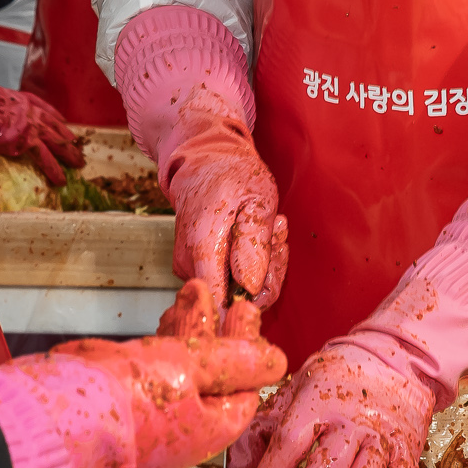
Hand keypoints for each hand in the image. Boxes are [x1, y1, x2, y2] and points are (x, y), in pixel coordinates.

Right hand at [0, 85, 84, 184]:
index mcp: (23, 101)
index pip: (44, 107)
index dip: (54, 116)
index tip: (62, 120)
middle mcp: (33, 113)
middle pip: (55, 126)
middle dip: (67, 136)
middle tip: (76, 144)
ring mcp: (34, 127)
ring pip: (57, 142)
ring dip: (69, 154)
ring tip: (79, 164)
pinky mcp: (29, 142)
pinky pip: (45, 159)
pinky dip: (54, 171)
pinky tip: (61, 180)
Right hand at [6, 278, 288, 467]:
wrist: (42, 421)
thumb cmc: (117, 401)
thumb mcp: (189, 368)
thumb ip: (233, 361)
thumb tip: (276, 363)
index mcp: (206, 432)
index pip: (244, 391)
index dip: (250, 351)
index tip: (248, 311)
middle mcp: (178, 433)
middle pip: (212, 379)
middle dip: (220, 333)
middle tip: (230, 298)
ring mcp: (145, 421)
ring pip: (178, 371)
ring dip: (190, 329)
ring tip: (195, 290)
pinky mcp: (114, 404)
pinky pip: (147, 371)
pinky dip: (159, 342)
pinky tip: (161, 317)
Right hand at [159, 90, 288, 328]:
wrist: (206, 162)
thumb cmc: (232, 175)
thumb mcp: (257, 199)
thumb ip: (253, 243)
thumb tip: (250, 287)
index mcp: (201, 249)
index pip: (220, 306)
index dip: (251, 303)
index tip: (268, 273)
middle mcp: (189, 266)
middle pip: (236, 300)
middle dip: (267, 274)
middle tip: (277, 235)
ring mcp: (191, 269)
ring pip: (237, 291)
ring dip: (264, 265)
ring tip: (270, 227)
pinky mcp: (198, 268)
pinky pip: (231, 281)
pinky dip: (252, 263)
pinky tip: (258, 235)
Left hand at [231, 335, 433, 467]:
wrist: (396, 359)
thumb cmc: (338, 378)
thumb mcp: (296, 387)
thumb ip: (266, 424)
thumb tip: (237, 463)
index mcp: (319, 400)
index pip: (290, 442)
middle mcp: (353, 420)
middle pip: (326, 466)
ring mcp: (382, 439)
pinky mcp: (406, 454)